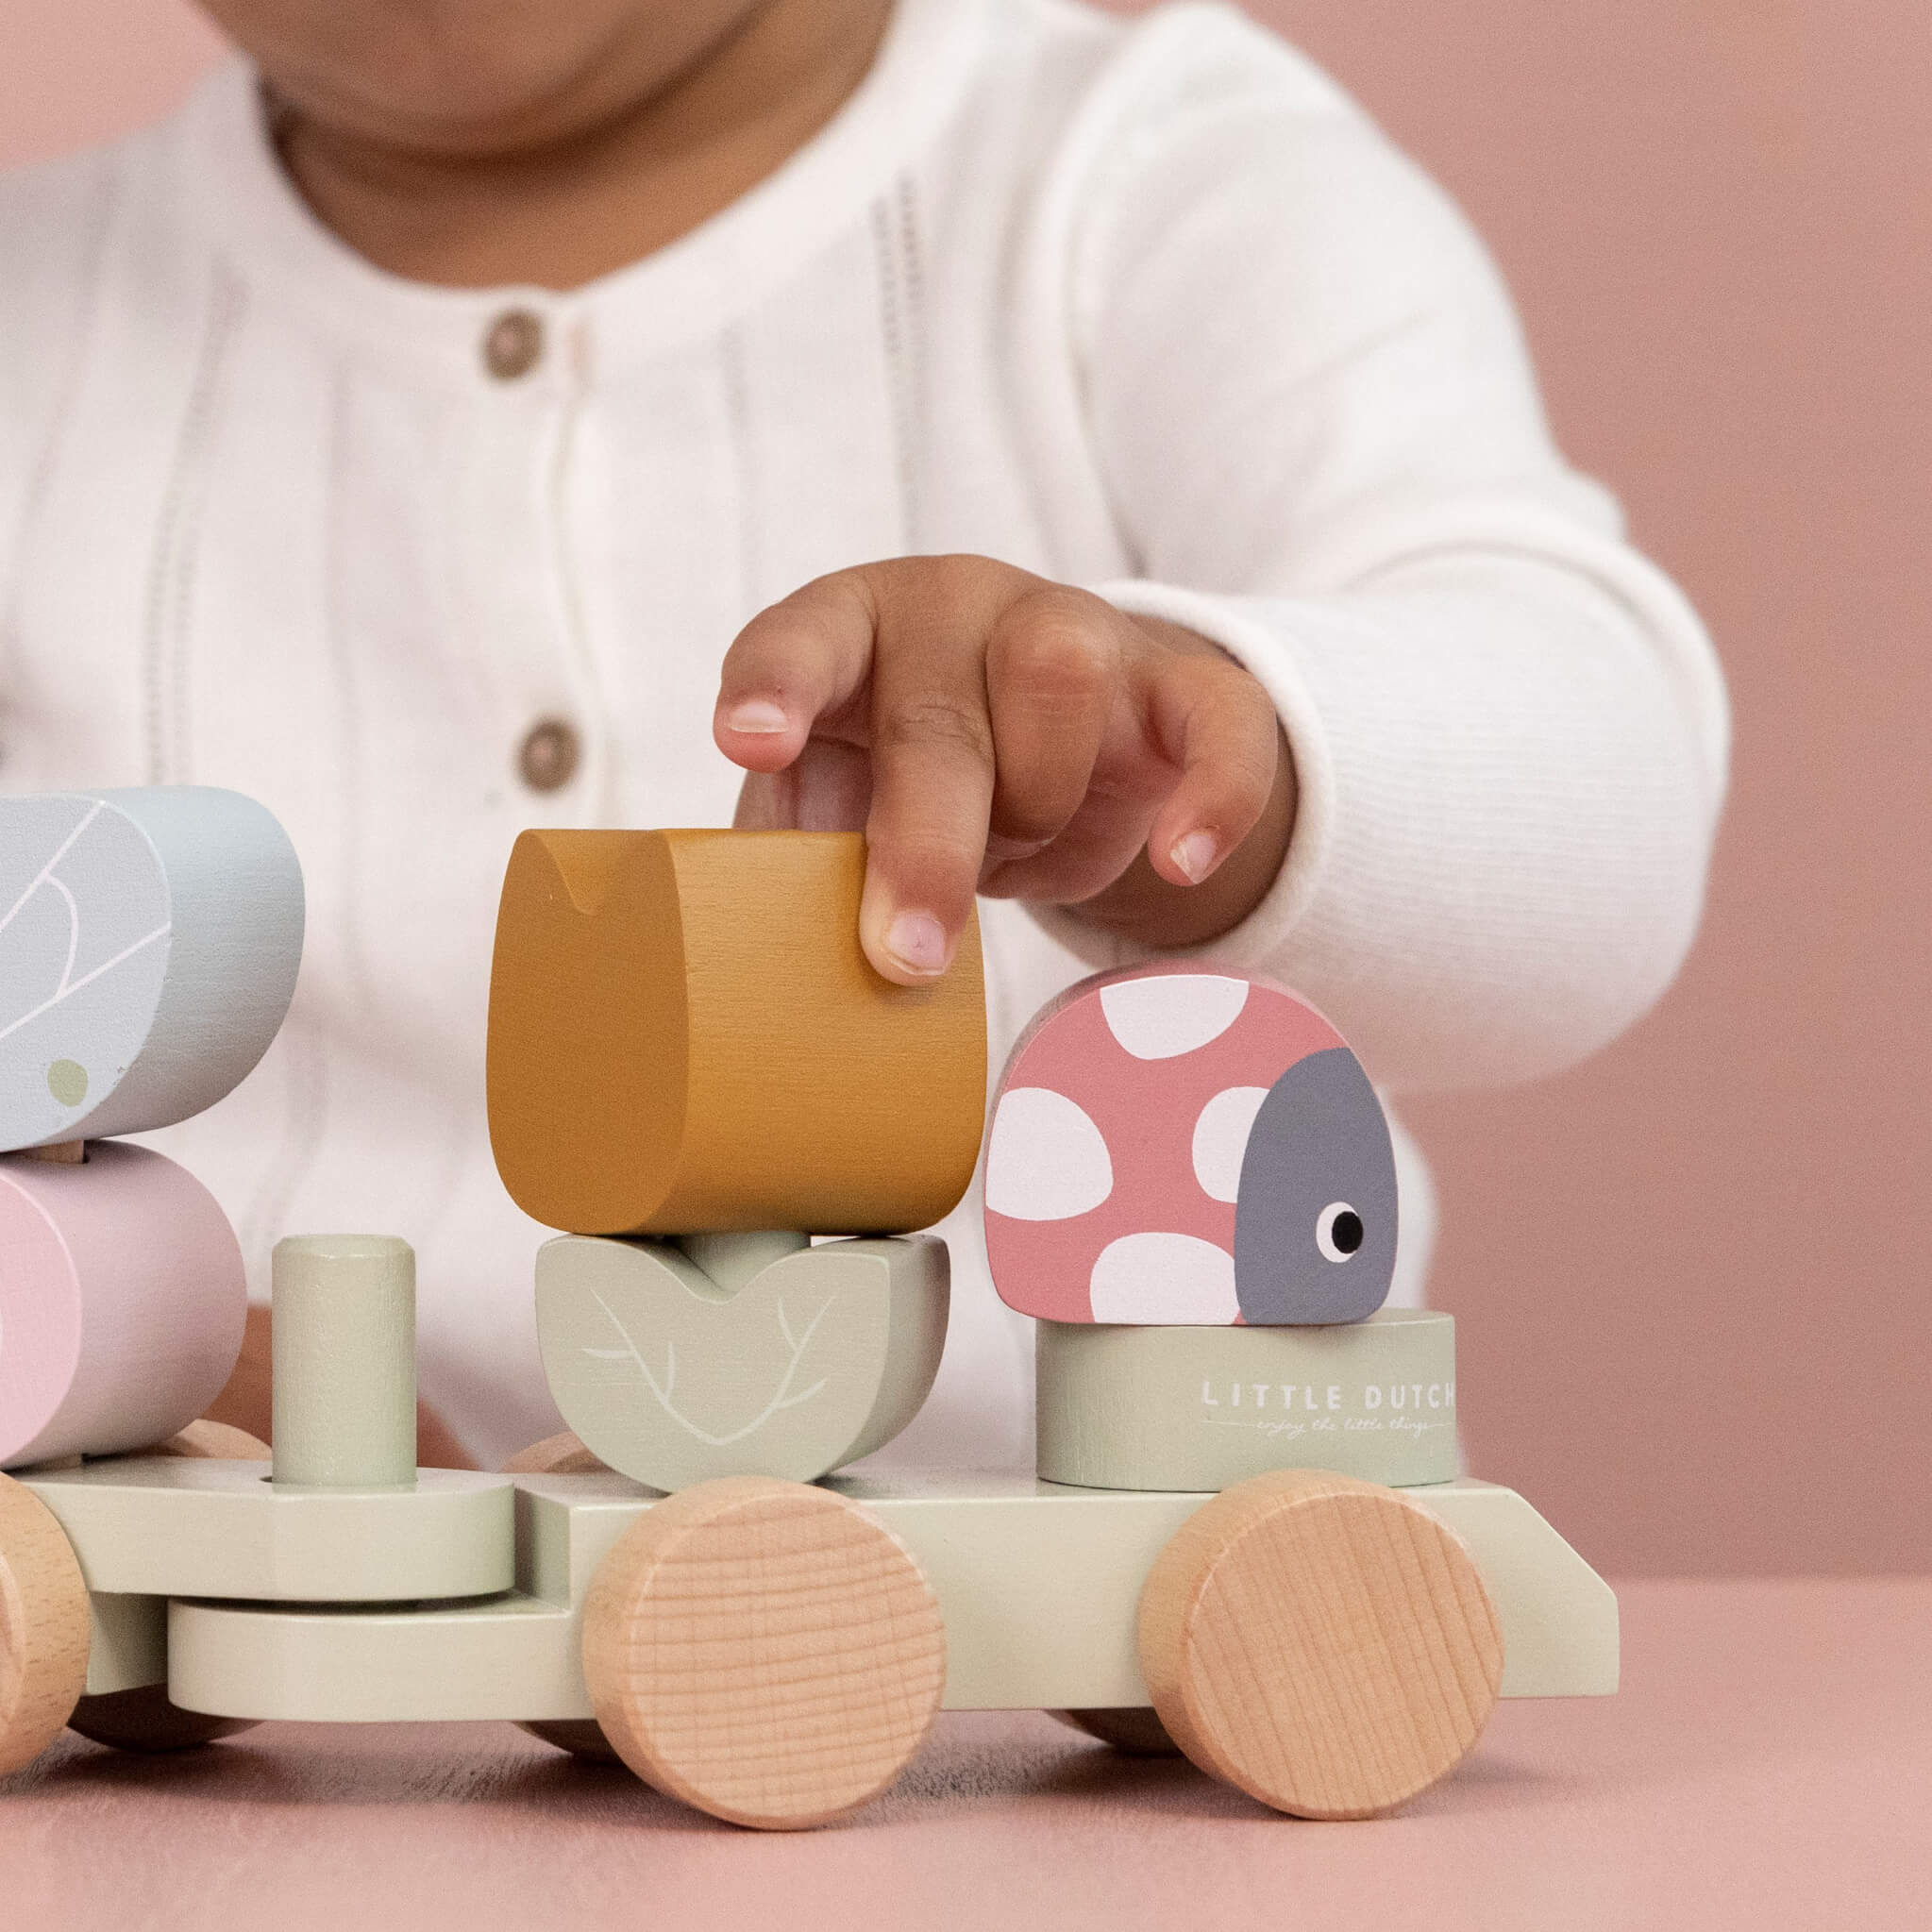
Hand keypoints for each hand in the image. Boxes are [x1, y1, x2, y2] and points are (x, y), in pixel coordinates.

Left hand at [714, 556, 1296, 984]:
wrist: (1061, 752)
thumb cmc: (916, 780)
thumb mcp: (848, 802)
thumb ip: (805, 843)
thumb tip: (772, 941)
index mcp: (854, 629)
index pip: (805, 639)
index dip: (776, 687)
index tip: (750, 744)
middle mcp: (957, 606)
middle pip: (937, 714)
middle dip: (923, 846)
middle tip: (907, 954)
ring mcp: (1077, 629)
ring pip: (1061, 677)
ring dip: (1034, 802)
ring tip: (1015, 857)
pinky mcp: (1181, 681)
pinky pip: (1220, 719)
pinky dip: (1210, 794)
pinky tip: (1178, 861)